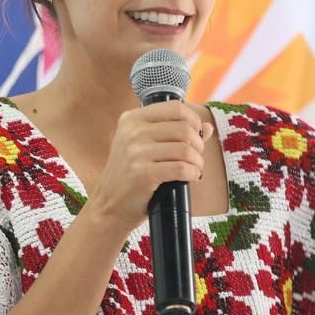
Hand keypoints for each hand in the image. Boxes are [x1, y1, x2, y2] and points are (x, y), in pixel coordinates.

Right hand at [86, 100, 212, 235]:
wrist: (108, 206)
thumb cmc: (128, 176)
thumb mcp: (143, 147)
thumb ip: (173, 133)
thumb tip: (207, 127)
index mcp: (131, 119)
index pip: (175, 107)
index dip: (194, 120)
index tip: (197, 135)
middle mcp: (132, 132)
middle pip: (184, 128)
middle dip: (198, 145)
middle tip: (196, 157)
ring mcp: (136, 152)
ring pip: (185, 149)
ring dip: (197, 161)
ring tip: (195, 168)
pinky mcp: (142, 174)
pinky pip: (181, 168)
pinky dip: (192, 173)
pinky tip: (191, 177)